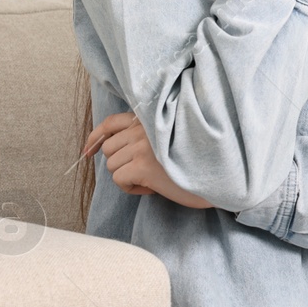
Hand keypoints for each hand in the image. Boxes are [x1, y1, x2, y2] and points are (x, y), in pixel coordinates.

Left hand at [82, 112, 212, 208]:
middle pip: (109, 148)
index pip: (112, 122)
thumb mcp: (170, 139)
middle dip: (121, 162)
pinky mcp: (142, 165)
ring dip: (128, 176)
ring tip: (152, 179)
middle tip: (144, 170)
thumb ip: (144, 135)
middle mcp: (145, 128)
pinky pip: (119, 179)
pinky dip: (131, 188)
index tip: (89, 150)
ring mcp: (142, 145)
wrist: (218, 176)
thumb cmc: (196, 161)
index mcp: (151, 119)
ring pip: (112, 165)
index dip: (96, 137)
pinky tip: (151, 187)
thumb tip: (109, 147)